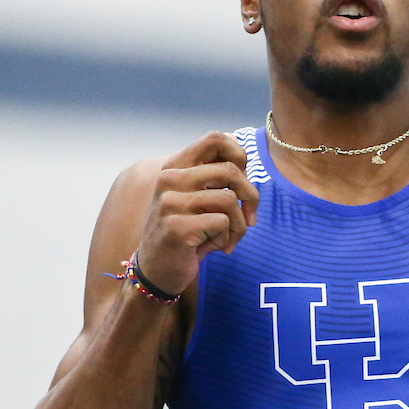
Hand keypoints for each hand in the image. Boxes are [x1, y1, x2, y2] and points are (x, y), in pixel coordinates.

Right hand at [137, 132, 258, 295]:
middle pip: (231, 170)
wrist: (157, 269)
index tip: (242, 181)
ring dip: (239, 225)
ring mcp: (170, 203)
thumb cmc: (185, 231)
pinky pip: (223, 224)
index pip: (215, 138)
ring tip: (228, 238)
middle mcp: (169, 179)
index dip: (239, 156)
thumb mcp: (195, 196)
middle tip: (249, 217)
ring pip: (230, 201)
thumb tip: (237, 143)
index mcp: (175, 166)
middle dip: (251, 196)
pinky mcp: (177, 227)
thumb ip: (211, 173)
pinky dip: (226, 239)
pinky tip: (212, 247)